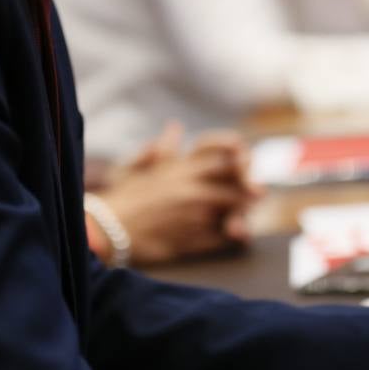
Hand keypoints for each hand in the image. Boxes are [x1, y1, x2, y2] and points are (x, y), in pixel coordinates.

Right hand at [96, 128, 261, 264]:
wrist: (111, 229)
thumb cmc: (128, 197)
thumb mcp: (145, 167)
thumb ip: (164, 149)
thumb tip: (174, 128)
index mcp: (183, 169)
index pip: (226, 158)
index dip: (242, 159)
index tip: (246, 161)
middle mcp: (193, 190)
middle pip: (238, 187)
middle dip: (249, 190)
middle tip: (257, 193)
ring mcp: (195, 217)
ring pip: (235, 214)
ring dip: (244, 215)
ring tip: (245, 216)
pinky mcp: (193, 241)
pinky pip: (223, 240)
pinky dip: (232, 238)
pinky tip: (234, 236)